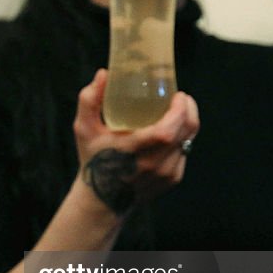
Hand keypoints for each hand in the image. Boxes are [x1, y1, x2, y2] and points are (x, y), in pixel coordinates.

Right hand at [74, 69, 199, 211]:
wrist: (103, 199)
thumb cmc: (93, 159)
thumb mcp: (83, 129)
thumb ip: (89, 101)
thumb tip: (103, 74)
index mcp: (133, 152)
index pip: (166, 132)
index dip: (179, 112)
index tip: (178, 96)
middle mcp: (153, 165)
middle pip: (184, 133)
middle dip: (189, 110)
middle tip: (181, 98)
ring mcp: (165, 174)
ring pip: (188, 141)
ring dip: (187, 123)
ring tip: (178, 110)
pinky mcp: (173, 179)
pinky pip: (185, 151)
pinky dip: (182, 138)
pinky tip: (173, 130)